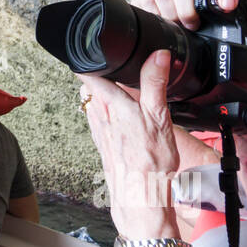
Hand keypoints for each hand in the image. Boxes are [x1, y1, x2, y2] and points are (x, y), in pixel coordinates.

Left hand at [79, 51, 181, 240]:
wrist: (141, 199)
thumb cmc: (150, 163)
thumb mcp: (159, 117)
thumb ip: (155, 83)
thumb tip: (157, 55)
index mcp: (110, 103)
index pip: (87, 72)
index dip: (88, 57)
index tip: (92, 47)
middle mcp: (97, 115)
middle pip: (89, 87)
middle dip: (98, 76)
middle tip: (111, 66)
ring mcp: (98, 131)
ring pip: (93, 104)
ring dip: (102, 95)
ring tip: (119, 90)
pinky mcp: (102, 145)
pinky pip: (99, 121)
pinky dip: (107, 114)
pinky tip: (122, 118)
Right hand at [132, 0, 239, 29]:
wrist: (161, 8)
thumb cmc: (188, 15)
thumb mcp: (207, 16)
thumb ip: (217, 17)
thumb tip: (230, 30)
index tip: (228, 5)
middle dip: (187, 9)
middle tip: (192, 25)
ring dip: (170, 14)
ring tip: (176, 25)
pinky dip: (154, 13)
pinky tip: (161, 19)